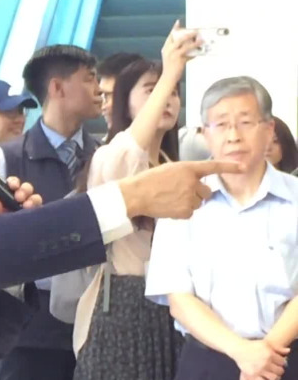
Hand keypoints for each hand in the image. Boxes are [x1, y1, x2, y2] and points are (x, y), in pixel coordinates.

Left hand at [0, 177, 43, 214]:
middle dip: (24, 190)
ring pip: (36, 198)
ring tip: (28, 206)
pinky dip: (39, 209)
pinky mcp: (38, 218)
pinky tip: (35, 213)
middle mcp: (21, 201)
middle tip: (19, 197)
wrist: (6, 245)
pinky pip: (42, 210)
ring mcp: (31, 209)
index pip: (13, 184)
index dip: (14, 182)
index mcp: (9, 197)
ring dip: (33, 199)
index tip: (12, 186)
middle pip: (27, 189)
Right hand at [119, 160, 243, 218]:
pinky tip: (169, 207)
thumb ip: (185, 174)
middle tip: (180, 193)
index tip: (243, 167)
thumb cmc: (149, 181)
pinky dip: (182, 211)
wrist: (136, 194)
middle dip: (197, 193)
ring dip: (189, 202)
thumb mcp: (169, 170)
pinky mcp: (185, 211)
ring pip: (198, 203)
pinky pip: (190, 212)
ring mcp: (189, 197)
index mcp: (187, 168)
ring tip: (171, 200)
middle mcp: (192, 182)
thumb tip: (195, 184)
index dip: (229, 167)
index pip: (213, 167)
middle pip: (206, 191)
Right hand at [161, 21, 200, 76]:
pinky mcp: (179, 59)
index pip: (170, 36)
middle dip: (188, 33)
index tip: (178, 22)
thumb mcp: (171, 57)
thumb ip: (178, 50)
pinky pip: (189, 53)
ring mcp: (173, 54)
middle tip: (195, 31)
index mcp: (166, 48)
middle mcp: (168, 50)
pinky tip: (199, 50)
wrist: (168, 78)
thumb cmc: (171, 68)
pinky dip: (195, 51)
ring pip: (185, 44)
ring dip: (194, 41)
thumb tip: (188, 44)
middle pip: (179, 38)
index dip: (174, 29)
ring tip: (200, 39)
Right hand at [231, 339, 288, 379]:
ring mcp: (259, 370)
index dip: (281, 362)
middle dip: (279, 370)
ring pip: (274, 378)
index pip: (282, 362)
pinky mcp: (252, 375)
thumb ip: (278, 348)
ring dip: (274, 377)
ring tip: (271, 375)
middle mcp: (265, 363)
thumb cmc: (253, 346)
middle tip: (275, 369)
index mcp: (269, 354)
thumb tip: (288, 351)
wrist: (239, 349)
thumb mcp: (266, 344)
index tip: (277, 362)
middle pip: (279, 371)